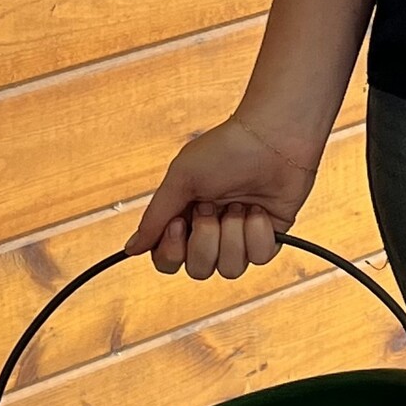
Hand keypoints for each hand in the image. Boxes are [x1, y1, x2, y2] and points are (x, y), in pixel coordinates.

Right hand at [121, 114, 321, 278]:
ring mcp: (241, 235)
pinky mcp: (270, 236)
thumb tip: (131, 249)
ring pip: (229, 270)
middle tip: (213, 207)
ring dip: (233, 234)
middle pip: (198, 270)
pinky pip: (259, 258)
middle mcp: (213, 230)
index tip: (179, 223)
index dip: (171, 251)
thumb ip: (155, 217)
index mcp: (187, 217)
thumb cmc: (227, 147)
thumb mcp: (182, 178)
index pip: (168, 260)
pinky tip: (259, 208)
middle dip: (205, 239)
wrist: (273, 135)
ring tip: (240, 204)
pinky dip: (258, 232)